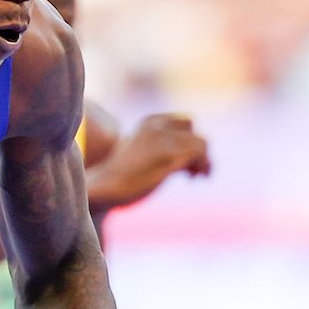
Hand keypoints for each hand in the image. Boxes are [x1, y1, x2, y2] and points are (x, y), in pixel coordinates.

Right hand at [87, 114, 210, 210]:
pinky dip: (204, 167)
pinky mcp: (171, 157)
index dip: (188, 139)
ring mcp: (165, 141)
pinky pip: (201, 155)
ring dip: (204, 160)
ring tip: (195, 176)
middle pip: (194, 130)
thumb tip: (183, 160)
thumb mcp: (138, 150)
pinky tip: (194, 178)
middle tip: (192, 170)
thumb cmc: (120, 174)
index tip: (185, 159)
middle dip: (197, 148)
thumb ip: (157, 147)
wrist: (104, 187)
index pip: (184, 123)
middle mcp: (159, 127)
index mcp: (151, 122)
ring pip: (202, 143)